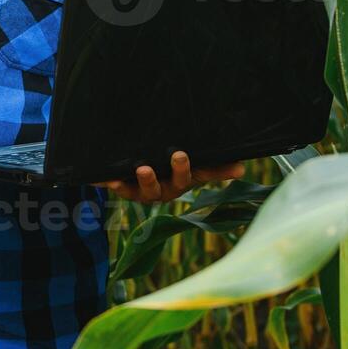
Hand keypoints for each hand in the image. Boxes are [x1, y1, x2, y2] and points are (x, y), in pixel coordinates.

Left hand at [97, 151, 243, 203]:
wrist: (136, 178)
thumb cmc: (170, 172)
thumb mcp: (193, 169)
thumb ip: (216, 168)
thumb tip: (242, 167)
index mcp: (182, 183)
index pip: (196, 177)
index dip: (202, 171)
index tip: (204, 159)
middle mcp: (163, 191)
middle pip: (172, 185)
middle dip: (176, 172)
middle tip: (179, 156)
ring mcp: (142, 192)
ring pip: (144, 191)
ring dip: (145, 180)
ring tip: (142, 168)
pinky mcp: (122, 189)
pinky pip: (116, 187)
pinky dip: (109, 183)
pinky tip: (105, 178)